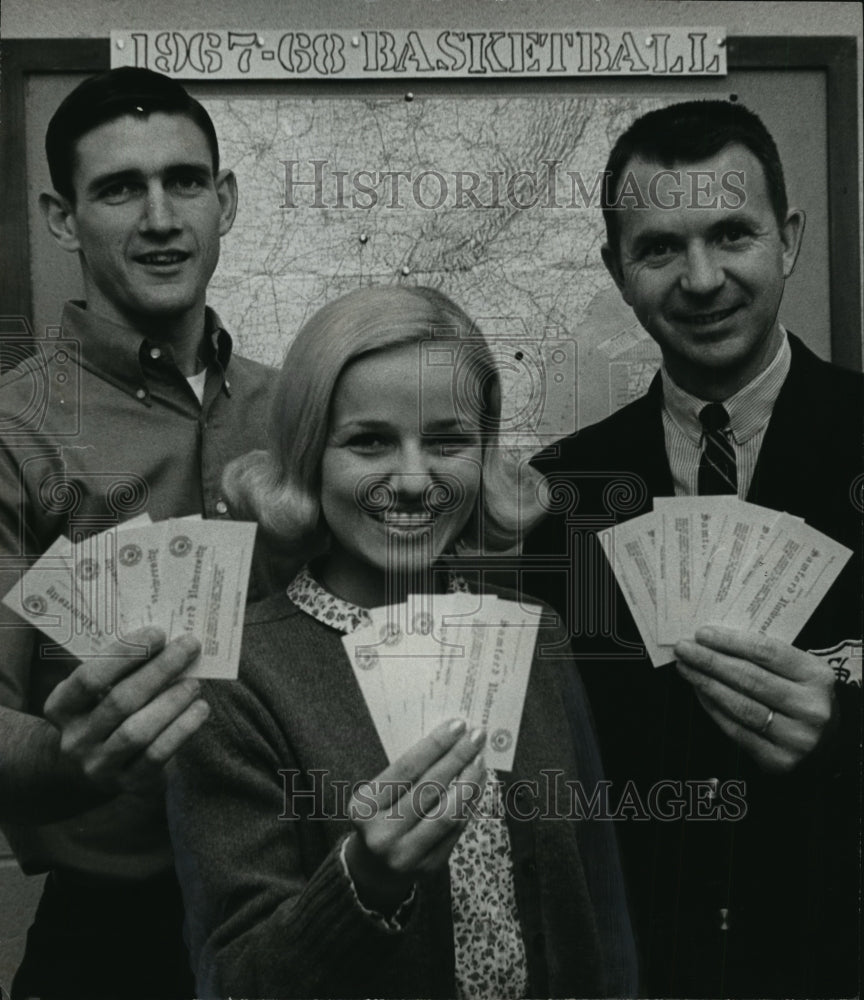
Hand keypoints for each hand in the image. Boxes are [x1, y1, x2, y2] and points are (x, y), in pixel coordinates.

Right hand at [43, 627, 209, 794]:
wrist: (93, 767)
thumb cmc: (104, 711)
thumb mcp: (99, 690)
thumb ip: (121, 667)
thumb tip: (165, 638)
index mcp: (60, 708)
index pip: (89, 678)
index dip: (125, 654)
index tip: (158, 633)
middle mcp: (75, 739)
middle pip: (120, 701)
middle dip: (159, 670)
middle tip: (189, 647)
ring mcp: (99, 765)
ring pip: (138, 731)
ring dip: (172, 702)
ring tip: (195, 682)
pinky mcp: (128, 783)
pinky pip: (157, 755)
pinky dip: (182, 729)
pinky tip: (200, 709)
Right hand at [345, 718, 485, 911]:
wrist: (373, 869)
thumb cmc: (379, 817)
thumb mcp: (378, 794)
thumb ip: (406, 772)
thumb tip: (449, 741)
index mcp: (364, 807)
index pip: (406, 768)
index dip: (435, 745)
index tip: (457, 725)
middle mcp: (383, 833)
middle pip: (429, 788)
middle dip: (457, 757)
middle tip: (476, 736)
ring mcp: (406, 854)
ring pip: (447, 813)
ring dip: (469, 782)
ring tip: (480, 760)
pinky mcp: (428, 867)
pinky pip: (455, 830)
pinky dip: (469, 804)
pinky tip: (477, 785)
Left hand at [675, 626, 837, 772]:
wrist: (829, 746)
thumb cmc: (803, 698)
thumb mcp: (799, 672)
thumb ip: (766, 657)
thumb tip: (714, 642)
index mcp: (818, 677)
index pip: (767, 652)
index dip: (731, 642)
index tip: (702, 634)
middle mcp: (810, 708)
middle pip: (750, 678)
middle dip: (710, 661)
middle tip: (684, 649)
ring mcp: (796, 738)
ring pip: (740, 705)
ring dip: (706, 683)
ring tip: (686, 668)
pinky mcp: (778, 761)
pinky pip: (736, 730)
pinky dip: (713, 709)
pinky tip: (699, 692)